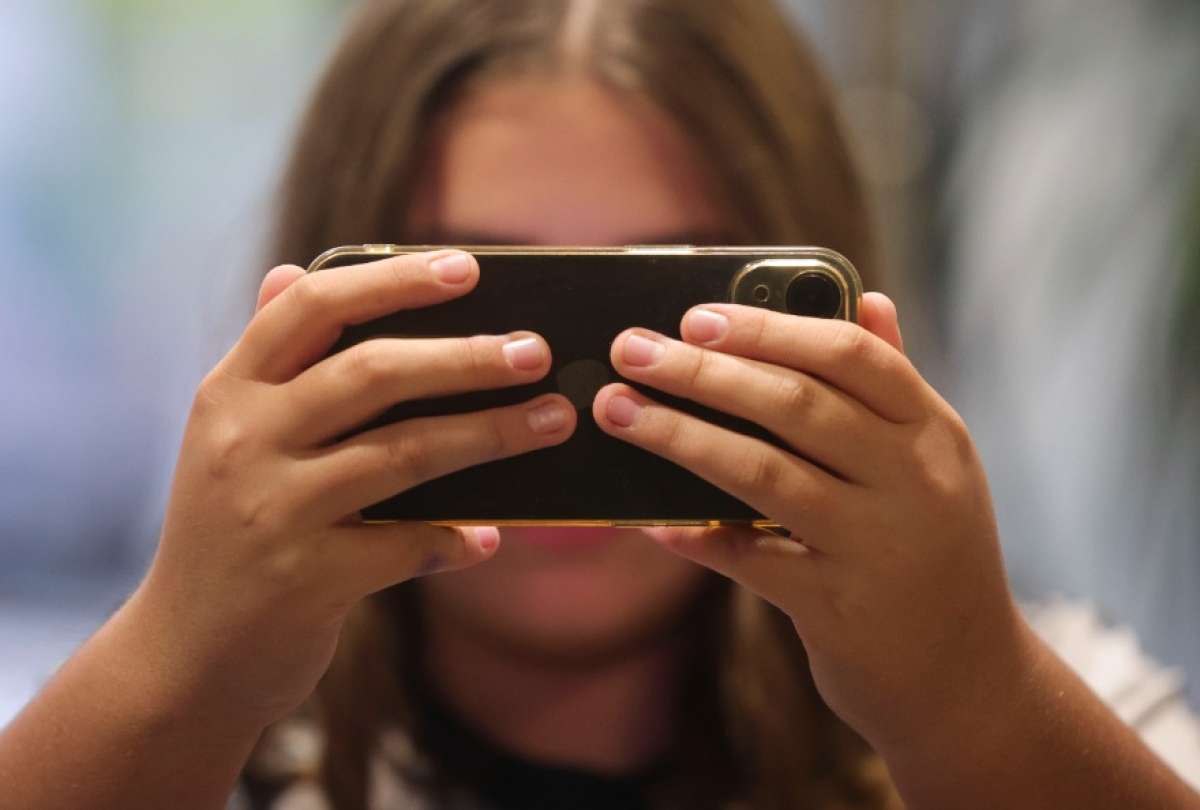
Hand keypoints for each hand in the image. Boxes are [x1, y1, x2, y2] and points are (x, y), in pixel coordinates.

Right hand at [135, 250, 574, 726]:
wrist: (183, 658)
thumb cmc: (225, 532)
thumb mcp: (227, 437)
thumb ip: (268, 360)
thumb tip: (292, 269)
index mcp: (229, 393)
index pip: (312, 308)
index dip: (393, 281)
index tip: (469, 268)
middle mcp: (244, 442)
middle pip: (373, 374)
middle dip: (465, 358)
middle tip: (536, 351)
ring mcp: (274, 512)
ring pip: (403, 455)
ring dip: (488, 436)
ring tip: (553, 421)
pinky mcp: (306, 580)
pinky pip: (406, 547)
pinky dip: (455, 541)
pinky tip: (490, 538)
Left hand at [592, 294, 1024, 753]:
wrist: (967, 680)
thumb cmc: (934, 552)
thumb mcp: (934, 464)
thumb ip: (893, 383)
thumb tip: (866, 295)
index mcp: (932, 432)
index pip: (851, 354)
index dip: (769, 327)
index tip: (696, 315)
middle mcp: (912, 482)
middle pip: (796, 404)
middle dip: (703, 372)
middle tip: (631, 350)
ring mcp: (875, 548)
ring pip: (763, 474)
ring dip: (681, 436)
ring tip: (619, 411)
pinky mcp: (836, 609)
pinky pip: (748, 561)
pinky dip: (695, 536)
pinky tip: (647, 519)